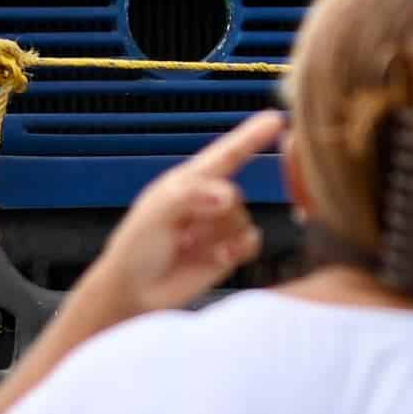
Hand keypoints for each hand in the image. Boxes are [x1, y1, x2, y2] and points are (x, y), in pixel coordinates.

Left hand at [86, 108, 283, 314]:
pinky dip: (236, 249)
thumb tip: (229, 195)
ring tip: (188, 247)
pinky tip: (215, 256)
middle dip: (212, 215)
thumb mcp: (155, 213)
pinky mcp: (229, 252)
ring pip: (242, 221)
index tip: (275, 119)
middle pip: (234, 196)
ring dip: (216, 237)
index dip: (251, 135)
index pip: (226, 153)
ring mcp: (220, 227)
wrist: (136, 294)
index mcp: (188, 181)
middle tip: (183, 230)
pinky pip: (251, 242)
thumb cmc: (136, 248)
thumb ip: (191, 196)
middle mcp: (208, 201)